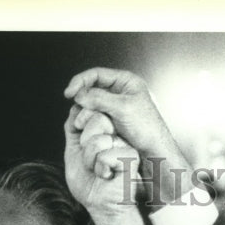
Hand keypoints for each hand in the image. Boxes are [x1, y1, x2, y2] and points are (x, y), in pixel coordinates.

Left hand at [63, 106, 140, 216]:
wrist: (99, 205)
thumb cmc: (88, 182)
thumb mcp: (72, 151)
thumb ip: (73, 129)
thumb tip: (75, 107)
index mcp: (104, 130)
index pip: (90, 109)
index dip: (79, 123)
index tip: (81, 143)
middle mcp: (116, 134)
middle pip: (97, 118)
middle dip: (85, 143)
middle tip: (90, 160)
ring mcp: (125, 144)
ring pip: (99, 139)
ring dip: (91, 160)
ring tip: (99, 170)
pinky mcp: (131, 157)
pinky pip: (107, 155)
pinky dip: (101, 169)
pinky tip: (108, 176)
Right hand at [64, 68, 186, 165]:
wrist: (155, 151)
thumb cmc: (147, 128)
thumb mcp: (122, 108)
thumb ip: (99, 98)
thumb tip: (79, 95)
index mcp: (127, 81)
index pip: (96, 74)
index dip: (80, 81)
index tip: (69, 93)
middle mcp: (121, 91)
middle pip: (93, 87)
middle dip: (82, 97)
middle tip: (75, 108)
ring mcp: (118, 105)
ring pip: (93, 102)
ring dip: (85, 110)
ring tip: (81, 119)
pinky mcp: (115, 118)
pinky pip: (97, 114)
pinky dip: (90, 118)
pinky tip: (87, 125)